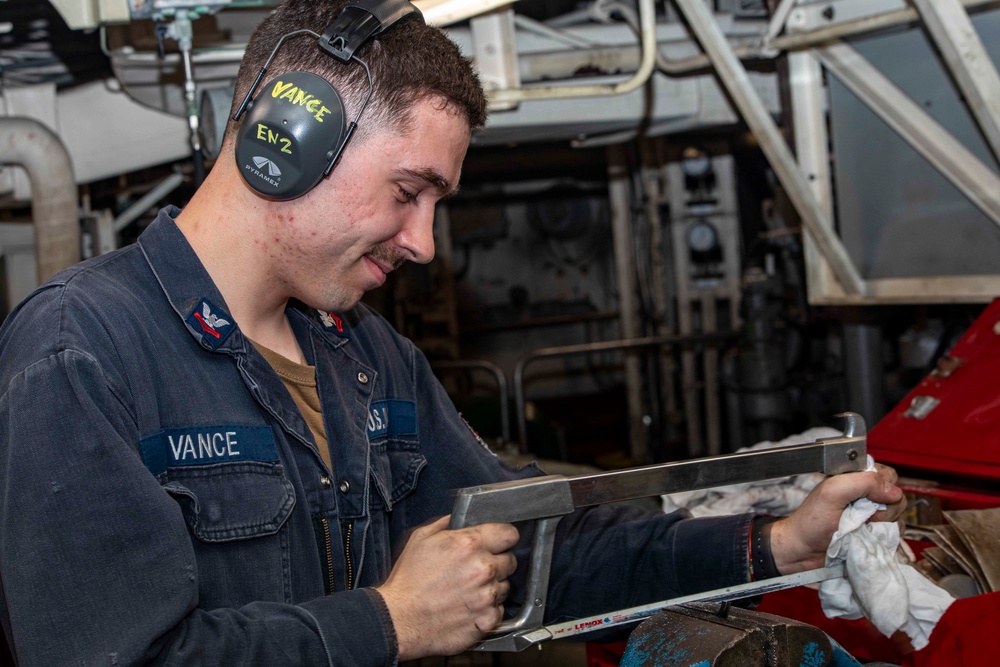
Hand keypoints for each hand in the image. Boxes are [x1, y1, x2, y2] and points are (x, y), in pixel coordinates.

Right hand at [375, 516, 518, 659]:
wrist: (399, 619)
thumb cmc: (408, 581)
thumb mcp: (421, 538)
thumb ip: (448, 524)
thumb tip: (462, 518)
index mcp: (469, 544)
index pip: (510, 534)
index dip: (504, 538)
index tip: (499, 543)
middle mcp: (483, 568)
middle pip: (511, 561)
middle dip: (497, 563)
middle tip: (477, 569)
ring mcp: (487, 596)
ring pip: (506, 586)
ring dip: (493, 587)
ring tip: (469, 590)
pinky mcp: (488, 620)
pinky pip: (499, 610)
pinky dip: (488, 609)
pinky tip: (469, 607)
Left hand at [770, 463, 905, 573]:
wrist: (804, 551)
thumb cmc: (812, 521)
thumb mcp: (833, 492)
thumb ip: (863, 483)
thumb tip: (894, 492)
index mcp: (856, 479)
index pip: (887, 475)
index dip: (883, 486)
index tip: (868, 499)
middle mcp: (866, 496)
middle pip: (896, 496)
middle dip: (884, 508)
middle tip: (862, 515)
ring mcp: (872, 516)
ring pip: (898, 515)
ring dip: (882, 523)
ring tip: (860, 528)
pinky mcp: (875, 534)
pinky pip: (895, 532)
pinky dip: (885, 536)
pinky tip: (867, 537)